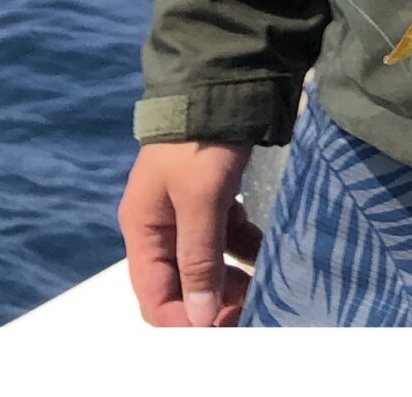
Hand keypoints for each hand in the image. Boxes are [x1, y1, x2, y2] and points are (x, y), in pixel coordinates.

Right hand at [120, 139, 259, 326]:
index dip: (182, 318)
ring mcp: (189, 208)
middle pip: (182, 280)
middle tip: (250, 313)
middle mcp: (161, 224)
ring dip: (231, 278)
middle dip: (212, 301)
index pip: (154, 294)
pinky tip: (268, 256)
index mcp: (143, 229)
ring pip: (208, 258)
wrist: (224, 82)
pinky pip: (227, 234)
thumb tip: (200, 315)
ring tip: (263, 291)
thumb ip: (198, 255)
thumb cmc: (202, 142)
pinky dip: (245, 248)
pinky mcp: (215, 193)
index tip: (219, 329)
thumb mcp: (200, 199)